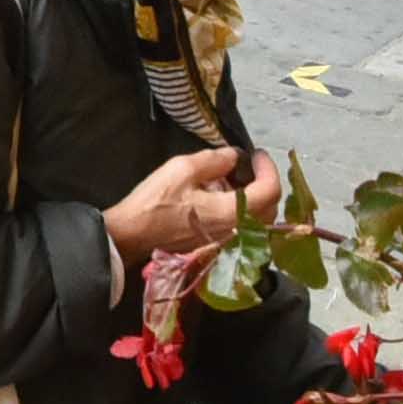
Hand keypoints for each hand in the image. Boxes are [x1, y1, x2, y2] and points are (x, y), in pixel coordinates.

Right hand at [99, 149, 255, 264]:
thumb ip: (215, 160)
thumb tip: (234, 157)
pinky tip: (225, 200)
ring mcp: (228, 244)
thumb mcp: (183, 169)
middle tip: (249, 167)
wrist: (132, 234)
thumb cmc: (156, 202)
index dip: (268, 168)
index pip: (270, 191)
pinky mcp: (217, 248)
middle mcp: (237, 232)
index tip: (256, 155)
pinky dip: (244, 213)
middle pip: (270, 209)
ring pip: (259, 222)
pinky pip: (244, 230)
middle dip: (265, 184)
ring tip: (236, 182)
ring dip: (255, 200)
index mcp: (233, 213)